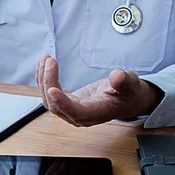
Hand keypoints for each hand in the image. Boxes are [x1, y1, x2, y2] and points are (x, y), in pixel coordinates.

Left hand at [35, 54, 163, 126]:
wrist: (124, 100)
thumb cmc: (128, 93)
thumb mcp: (131, 85)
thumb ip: (124, 81)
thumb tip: (117, 75)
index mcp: (94, 114)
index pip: (75, 112)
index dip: (62, 102)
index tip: (51, 89)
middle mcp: (78, 116)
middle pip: (56, 104)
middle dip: (49, 81)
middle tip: (49, 60)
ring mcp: (69, 111)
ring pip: (48, 99)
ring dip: (43, 78)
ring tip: (44, 58)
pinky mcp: (65, 104)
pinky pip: (49, 94)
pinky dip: (44, 78)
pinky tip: (42, 64)